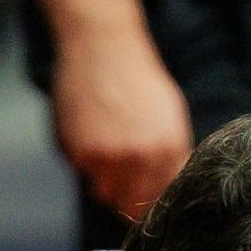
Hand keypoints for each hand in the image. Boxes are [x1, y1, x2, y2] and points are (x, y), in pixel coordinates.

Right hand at [52, 27, 192, 219]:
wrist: (103, 46)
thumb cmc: (137, 78)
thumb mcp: (169, 114)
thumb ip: (172, 154)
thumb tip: (170, 186)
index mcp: (168, 150)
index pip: (160, 199)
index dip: (151, 201)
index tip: (143, 196)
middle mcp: (140, 158)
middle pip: (130, 204)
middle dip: (126, 194)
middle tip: (120, 171)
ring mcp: (107, 158)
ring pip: (102, 191)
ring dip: (102, 178)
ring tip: (104, 144)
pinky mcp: (78, 152)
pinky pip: (80, 171)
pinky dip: (81, 157)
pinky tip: (86, 128)